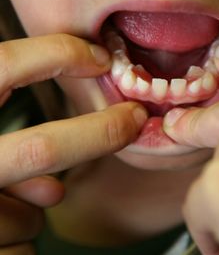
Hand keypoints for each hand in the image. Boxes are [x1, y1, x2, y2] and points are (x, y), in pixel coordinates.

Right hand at [0, 34, 146, 250]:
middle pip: (41, 150)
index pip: (3, 64)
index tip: (100, 58)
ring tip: (5, 206)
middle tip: (134, 119)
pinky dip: (20, 235)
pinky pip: (23, 245)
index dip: (58, 54)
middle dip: (100, 133)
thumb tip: (54, 189)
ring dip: (36, 204)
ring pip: (34, 210)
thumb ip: (5, 142)